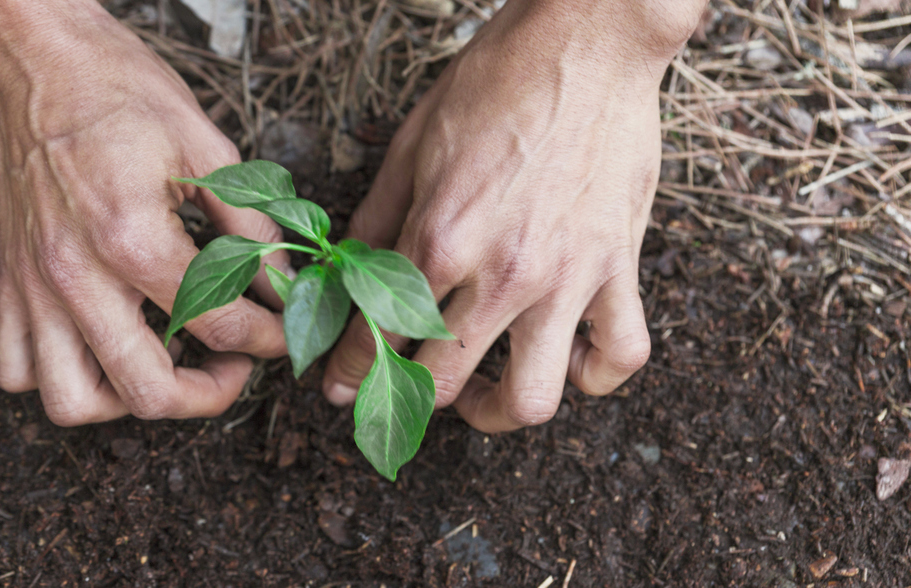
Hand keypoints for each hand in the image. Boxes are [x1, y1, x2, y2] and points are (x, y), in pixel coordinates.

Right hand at [0, 0, 289, 424]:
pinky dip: (60, 378)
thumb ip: (250, 224)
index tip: (281, 334)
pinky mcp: (6, 283)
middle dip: (209, 396)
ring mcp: (33, 287)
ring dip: (125, 400)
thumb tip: (282, 280)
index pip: (217, 324)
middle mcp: (75, 276)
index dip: (267, 339)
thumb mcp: (204, 144)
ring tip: (163, 363)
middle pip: (147, 391)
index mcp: (131, 236)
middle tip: (233, 367)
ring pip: (70, 401)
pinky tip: (102, 345)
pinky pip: (18, 370)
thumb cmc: (116, 89)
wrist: (32, 59)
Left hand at [322, 0, 703, 431]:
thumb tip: (341, 273)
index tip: (338, 389)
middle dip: (410, 401)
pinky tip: (565, 359)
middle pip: (446, 383)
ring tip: (482, 393)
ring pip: (533, 398)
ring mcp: (567, 276)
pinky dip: (594, 374)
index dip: (349, 374)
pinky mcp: (619, 267)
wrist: (587, 39)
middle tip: (404, 389)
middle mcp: (503, 272)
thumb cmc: (495, 81)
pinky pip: (620, 355)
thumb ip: (376, 220)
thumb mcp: (414, 145)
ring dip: (497, 412)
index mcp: (441, 238)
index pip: (379, 337)